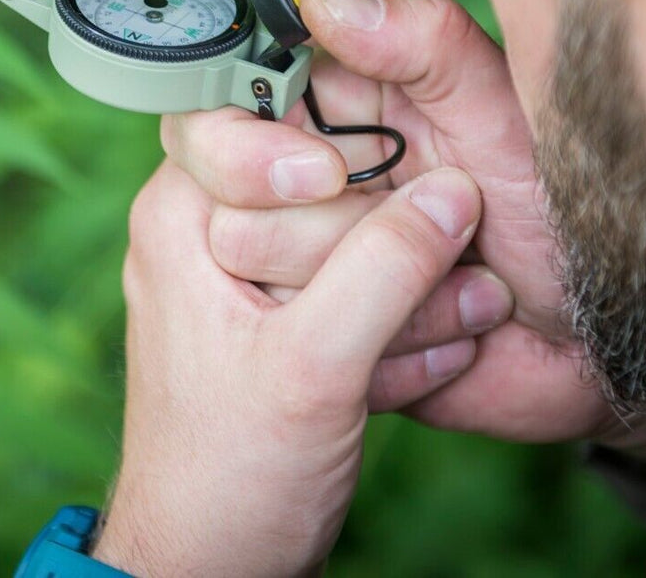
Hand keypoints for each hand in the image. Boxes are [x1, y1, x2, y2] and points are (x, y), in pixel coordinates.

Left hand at [92, 160, 482, 576]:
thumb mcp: (314, 368)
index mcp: (182, 215)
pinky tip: (430, 359)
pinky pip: (353, 286)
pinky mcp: (286, 316)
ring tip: (463, 322)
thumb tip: (453, 192)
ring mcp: (249, 274)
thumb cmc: (228, 474)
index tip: (365, 182)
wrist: (209, 564)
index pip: (250, 112)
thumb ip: (384, 271)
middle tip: (454, 280)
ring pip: (350, 235)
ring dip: (412, 282)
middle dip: (394, 233)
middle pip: (321, 175)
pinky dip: (395, 318)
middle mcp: (208, 228)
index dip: (319, 141)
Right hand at [163, 0, 645, 454]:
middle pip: (226, 204)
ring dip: (387, 285)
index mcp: (328, 114)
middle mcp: (300, 187)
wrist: (608, 331)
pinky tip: (458, 327)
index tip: (327, 172)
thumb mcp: (503, 110)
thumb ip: (420, 41)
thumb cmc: (566, 205)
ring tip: (467, 272)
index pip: (221, 112)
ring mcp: (307, 270)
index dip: (252, 149)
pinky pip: (305, 347)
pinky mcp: (327, 342)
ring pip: (259, 281)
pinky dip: (393, 344)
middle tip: (444, 218)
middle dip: (342, 228)